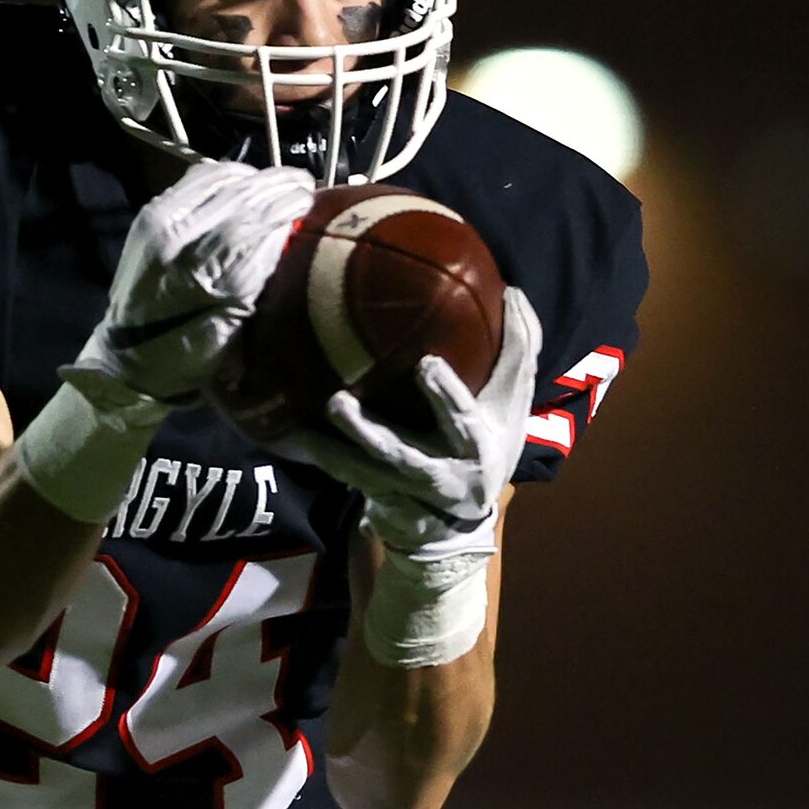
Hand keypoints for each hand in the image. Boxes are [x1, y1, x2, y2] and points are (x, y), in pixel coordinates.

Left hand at [66, 160, 315, 409]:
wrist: (130, 354)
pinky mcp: (151, 212)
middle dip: (278, 186)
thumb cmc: (190, 355)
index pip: (254, 224)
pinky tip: (247, 178)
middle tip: (306, 183)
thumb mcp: (234, 328)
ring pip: (219, 180)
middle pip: (240, 196)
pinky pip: (196, 178)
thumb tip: (284, 233)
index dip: (286, 206)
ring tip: (283, 178)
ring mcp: (161, 221)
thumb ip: (257, 278)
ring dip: (257, 177)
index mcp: (205, 277)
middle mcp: (180, 241)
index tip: (312, 200)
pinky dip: (226, 173)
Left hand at [277, 286, 541, 555]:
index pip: (463, 421)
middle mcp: (439, 475)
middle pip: (401, 455)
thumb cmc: (491, 440)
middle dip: (370, 434)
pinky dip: (323, 457)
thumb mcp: (512, 401)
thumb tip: (513, 292)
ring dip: (334, 449)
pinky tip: (291, 436)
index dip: (446, 397)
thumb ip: (518, 350)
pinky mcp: (380, 496)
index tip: (426, 365)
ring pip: (365, 471)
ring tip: (300, 425)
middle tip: (337, 402)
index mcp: (478, 448)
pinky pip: (347, 477)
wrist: (464, 516)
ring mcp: (405, 491)